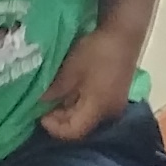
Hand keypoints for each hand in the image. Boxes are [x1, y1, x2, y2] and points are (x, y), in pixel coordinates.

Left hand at [36, 26, 142, 140]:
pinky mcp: (116, 96)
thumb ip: (56, 90)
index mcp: (98, 108)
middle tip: (43, 108)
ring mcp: (114, 105)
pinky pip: (95, 109)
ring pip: (87, 118)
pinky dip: (80, 105)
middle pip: (82, 126)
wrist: (124, 34)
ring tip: (54, 99)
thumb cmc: (97, 51)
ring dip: (70, 112)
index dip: (55, 128)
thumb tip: (41, 102)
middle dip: (60, 120)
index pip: (74, 131)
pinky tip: (70, 93)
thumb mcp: (71, 69)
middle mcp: (109, 112)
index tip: (41, 116)